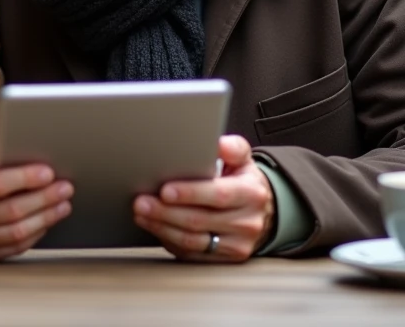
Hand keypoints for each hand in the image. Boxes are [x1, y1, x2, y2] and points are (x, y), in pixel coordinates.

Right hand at [0, 158, 72, 261]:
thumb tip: (18, 168)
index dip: (26, 178)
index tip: (48, 171)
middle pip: (11, 211)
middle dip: (44, 198)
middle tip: (64, 188)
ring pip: (14, 233)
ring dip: (44, 219)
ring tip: (61, 205)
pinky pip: (7, 250)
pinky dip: (30, 238)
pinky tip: (43, 224)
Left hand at [132, 135, 274, 261]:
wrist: (263, 213)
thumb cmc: (243, 182)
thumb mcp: (243, 160)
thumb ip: (232, 148)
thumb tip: (218, 144)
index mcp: (251, 194)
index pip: (218, 195)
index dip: (189, 193)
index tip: (165, 190)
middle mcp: (247, 222)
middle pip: (199, 220)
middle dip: (166, 212)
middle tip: (141, 202)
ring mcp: (237, 244)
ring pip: (193, 241)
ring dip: (162, 227)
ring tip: (142, 214)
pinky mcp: (226, 259)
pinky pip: (192, 254)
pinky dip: (169, 240)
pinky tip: (155, 227)